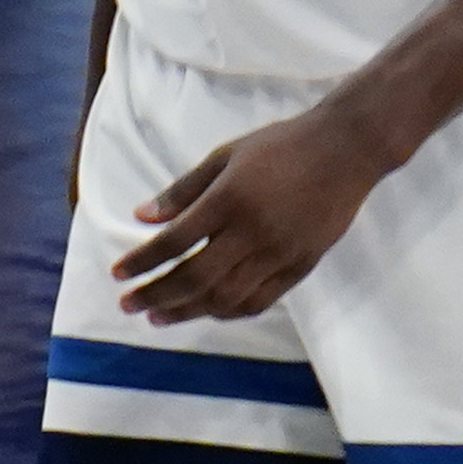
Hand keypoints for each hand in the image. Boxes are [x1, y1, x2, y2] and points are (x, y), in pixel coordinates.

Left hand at [112, 99, 391, 322]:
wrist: (344, 152)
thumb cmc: (278, 146)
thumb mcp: (224, 156)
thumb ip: (182, 191)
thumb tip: (140, 216)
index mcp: (229, 200)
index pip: (176, 241)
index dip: (143, 261)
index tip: (118, 273)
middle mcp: (253, 233)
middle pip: (197, 277)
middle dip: (157, 295)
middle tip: (127, 305)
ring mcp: (280, 254)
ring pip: (227, 297)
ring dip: (188, 311)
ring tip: (158, 316)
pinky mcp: (302, 267)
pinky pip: (260, 300)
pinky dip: (228, 311)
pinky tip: (205, 311)